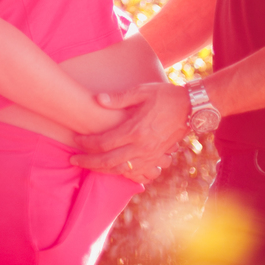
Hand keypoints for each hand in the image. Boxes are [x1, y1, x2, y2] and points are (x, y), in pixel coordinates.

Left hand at [70, 83, 189, 182]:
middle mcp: (141, 146)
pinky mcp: (157, 158)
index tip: (76, 139)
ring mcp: (150, 155)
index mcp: (135, 129)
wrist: (190, 108)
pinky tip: (114, 171)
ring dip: (102, 170)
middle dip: (88, 162)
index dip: (87, 143)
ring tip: (89, 166)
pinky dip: (123, 174)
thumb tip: (97, 99)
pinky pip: (137, 172)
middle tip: (73, 160)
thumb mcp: (142, 90)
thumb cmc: (165, 96)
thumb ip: (119, 98)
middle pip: (108, 161)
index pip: (104, 142)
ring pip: (121, 170)